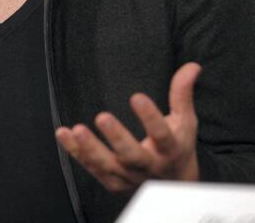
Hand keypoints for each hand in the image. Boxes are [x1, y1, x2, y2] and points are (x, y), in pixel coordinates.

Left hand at [55, 62, 200, 193]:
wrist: (173, 188)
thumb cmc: (177, 146)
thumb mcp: (185, 122)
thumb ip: (182, 94)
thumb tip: (192, 66)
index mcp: (169, 149)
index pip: (162, 134)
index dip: (150, 117)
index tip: (137, 97)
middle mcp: (149, 166)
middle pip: (132, 156)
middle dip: (117, 138)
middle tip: (102, 117)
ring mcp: (129, 177)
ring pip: (108, 166)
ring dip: (90, 149)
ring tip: (76, 129)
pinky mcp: (113, 183)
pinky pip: (92, 168)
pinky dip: (76, 153)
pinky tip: (63, 134)